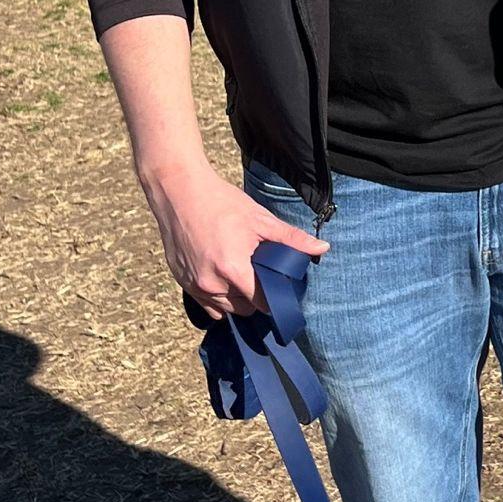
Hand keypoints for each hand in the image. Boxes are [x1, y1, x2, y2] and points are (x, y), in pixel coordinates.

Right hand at [140, 158, 326, 318]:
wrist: (179, 191)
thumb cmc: (221, 203)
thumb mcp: (260, 219)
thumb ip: (292, 238)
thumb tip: (323, 248)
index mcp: (233, 269)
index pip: (262, 304)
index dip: (274, 298)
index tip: (278, 286)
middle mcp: (211, 284)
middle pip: (244, 309)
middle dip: (255, 297)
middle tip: (258, 274)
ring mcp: (193, 285)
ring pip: (224, 310)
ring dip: (235, 299)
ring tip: (240, 273)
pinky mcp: (181, 282)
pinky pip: (206, 304)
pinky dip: (216, 297)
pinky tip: (222, 275)